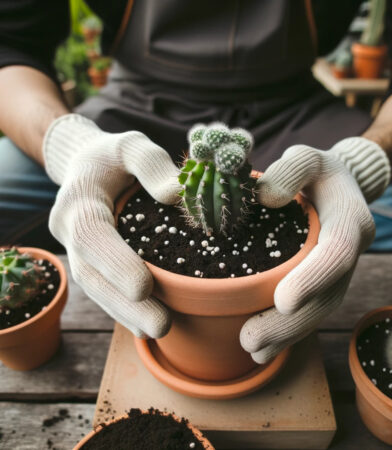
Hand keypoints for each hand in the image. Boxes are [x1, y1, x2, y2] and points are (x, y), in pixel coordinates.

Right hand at [43, 114, 179, 337]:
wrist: (89, 166)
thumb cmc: (113, 156)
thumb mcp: (132, 145)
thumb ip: (151, 163)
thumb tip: (176, 196)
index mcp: (78, 200)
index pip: (91, 235)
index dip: (115, 262)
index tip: (145, 287)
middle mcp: (71, 231)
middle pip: (91, 275)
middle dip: (123, 304)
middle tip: (161, 325)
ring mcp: (78, 251)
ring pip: (96, 289)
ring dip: (125, 314)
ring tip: (158, 331)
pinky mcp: (91, 261)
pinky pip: (103, 289)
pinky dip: (123, 309)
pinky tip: (145, 327)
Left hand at [240, 137, 390, 362]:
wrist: (336, 185)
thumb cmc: (318, 171)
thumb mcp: (307, 156)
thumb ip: (292, 168)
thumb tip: (266, 198)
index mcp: (350, 219)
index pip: (338, 252)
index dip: (314, 278)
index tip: (283, 301)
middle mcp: (350, 251)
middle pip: (329, 295)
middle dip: (292, 323)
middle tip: (252, 340)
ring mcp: (339, 270)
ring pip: (320, 310)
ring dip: (288, 334)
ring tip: (253, 351)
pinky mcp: (324, 279)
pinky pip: (312, 308)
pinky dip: (288, 329)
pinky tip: (262, 347)